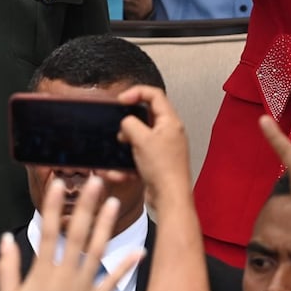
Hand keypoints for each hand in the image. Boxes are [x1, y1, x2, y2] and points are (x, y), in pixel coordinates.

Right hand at [0, 175, 140, 290]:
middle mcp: (65, 276)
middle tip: (96, 182)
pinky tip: (138, 252)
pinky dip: (126, 267)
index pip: (48, 232)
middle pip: (77, 234)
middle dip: (86, 206)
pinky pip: (112, 282)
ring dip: (106, 226)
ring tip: (114, 203)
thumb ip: (7, 268)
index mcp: (42, 272)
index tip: (58, 184)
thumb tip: (6, 239)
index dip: (52, 207)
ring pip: (97, 251)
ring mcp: (82, 287)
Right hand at [116, 86, 192, 208]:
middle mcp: (169, 132)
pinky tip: (120, 173)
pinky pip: (138, 157)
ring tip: (119, 153)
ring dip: (126, 146)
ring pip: (139, 139)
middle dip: (129, 124)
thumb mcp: (142, 140)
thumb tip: (126, 122)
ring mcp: (164, 148)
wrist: (170, 198)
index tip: (120, 100)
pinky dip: (128, 164)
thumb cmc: (162, 168)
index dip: (136, 92)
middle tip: (120, 132)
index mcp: (170, 121)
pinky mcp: (157, 163)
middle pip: (146, 117)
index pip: (155, 95)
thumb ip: (131, 124)